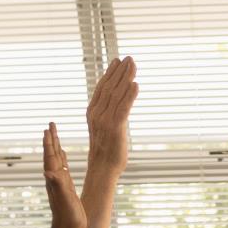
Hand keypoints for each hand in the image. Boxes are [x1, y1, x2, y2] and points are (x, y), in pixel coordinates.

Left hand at [43, 123, 85, 227]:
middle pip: (52, 154)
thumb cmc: (67, 216)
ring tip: (55, 134)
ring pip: (57, 159)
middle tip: (51, 124)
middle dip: (51, 139)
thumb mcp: (63, 199)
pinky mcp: (67, 187)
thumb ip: (57, 184)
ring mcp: (60, 182)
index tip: (48, 128)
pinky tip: (63, 155)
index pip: (50, 156)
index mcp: (54, 178)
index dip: (49, 142)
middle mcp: (55, 178)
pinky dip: (63, 159)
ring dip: (56, 147)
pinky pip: (63, 168)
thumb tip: (48, 171)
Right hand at [86, 55, 137, 172]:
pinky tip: (135, 85)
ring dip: (126, 78)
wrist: (103, 168)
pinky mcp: (115, 128)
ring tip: (133, 65)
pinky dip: (129, 95)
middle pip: (109, 87)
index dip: (110, 73)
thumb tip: (116, 103)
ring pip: (116, 94)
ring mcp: (105, 120)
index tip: (117, 61)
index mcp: (92, 112)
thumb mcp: (103, 127)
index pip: (102, 88)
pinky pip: (123, 108)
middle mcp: (97, 113)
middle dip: (120, 71)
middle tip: (129, 58)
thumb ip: (107, 113)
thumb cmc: (106, 150)